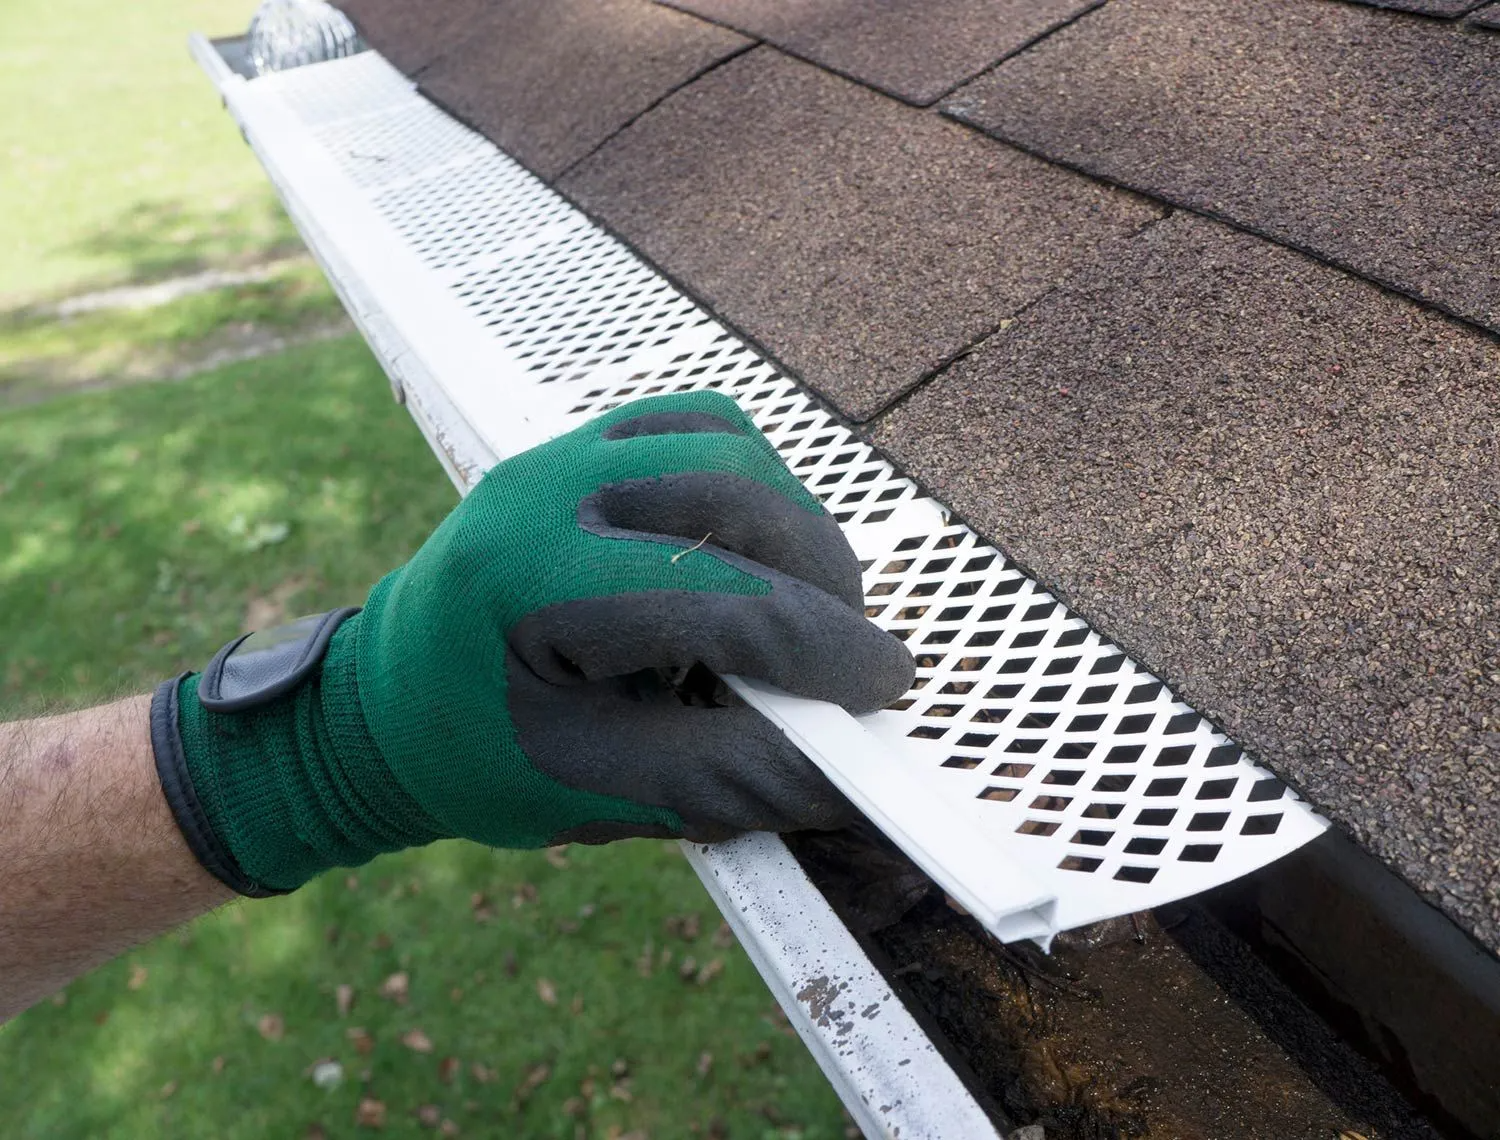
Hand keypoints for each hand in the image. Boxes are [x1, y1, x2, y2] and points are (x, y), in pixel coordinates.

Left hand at [153, 391, 914, 893]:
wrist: (380, 704)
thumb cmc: (475, 760)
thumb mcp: (596, 792)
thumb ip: (728, 778)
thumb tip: (851, 777)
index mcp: (534, 585)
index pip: (724, 599)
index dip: (827, 649)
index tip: (887, 690)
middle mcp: (547, 492)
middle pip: (742, 498)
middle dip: (824, 582)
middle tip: (853, 656)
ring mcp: (560, 452)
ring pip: (730, 447)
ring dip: (794, 525)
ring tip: (807, 606)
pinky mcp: (577, 443)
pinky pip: (698, 427)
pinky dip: (752, 482)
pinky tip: (759, 548)